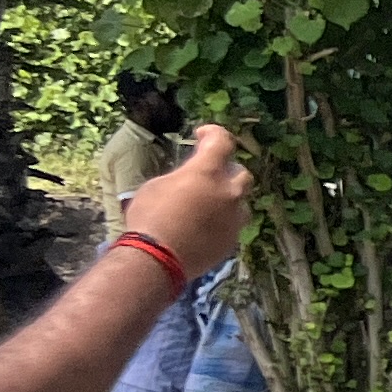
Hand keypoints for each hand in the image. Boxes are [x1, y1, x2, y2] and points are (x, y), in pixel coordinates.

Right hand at [125, 125, 249, 278]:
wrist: (157, 258)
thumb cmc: (149, 217)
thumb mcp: (156, 186)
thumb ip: (181, 177)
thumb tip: (188, 180)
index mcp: (207, 172)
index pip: (222, 142)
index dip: (214, 133)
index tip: (203, 135)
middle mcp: (228, 193)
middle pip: (241, 174)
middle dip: (228, 171)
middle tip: (210, 175)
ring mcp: (234, 218)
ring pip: (241, 202)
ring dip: (228, 198)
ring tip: (208, 204)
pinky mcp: (233, 240)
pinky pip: (233, 224)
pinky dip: (223, 221)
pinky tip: (205, 226)